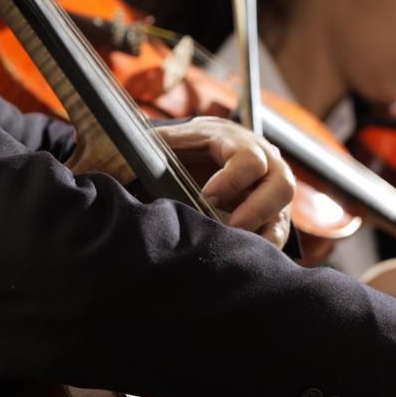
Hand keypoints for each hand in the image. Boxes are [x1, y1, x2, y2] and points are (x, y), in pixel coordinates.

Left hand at [155, 118, 294, 248]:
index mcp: (239, 142)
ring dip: (262, 234)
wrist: (212, 149)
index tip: (207, 196)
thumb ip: (149, 147)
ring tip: (235, 248)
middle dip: (257, 210)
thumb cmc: (188, 147)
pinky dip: (262, 248)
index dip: (232, 179)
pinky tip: (239, 257)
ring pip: (283, 215)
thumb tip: (112, 159)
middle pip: (282, 186)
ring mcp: (273, 192)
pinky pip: (277, 236)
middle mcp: (267, 165)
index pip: (250, 160)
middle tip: (231, 228)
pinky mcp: (274, 215)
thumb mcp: (170, 140)